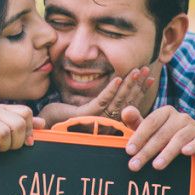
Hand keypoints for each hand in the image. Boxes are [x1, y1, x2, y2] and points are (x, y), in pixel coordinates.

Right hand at [0, 104, 43, 170]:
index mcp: (0, 109)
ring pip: (4, 133)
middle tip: (11, 148)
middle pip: (17, 123)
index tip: (25, 141)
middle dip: (18, 141)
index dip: (29, 129)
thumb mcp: (5, 134)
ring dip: (5, 147)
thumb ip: (23, 127)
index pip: (25, 112)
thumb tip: (42, 123)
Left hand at [38, 66, 154, 126]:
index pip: (129, 105)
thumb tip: (113, 87)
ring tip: (137, 70)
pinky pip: (101, 101)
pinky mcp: (86, 116)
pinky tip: (118, 78)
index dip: (140, 91)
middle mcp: (105, 124)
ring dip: (129, 84)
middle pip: (127, 102)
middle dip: (138, 85)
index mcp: (107, 122)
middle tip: (146, 69)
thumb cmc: (63, 117)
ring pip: (118, 101)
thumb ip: (99, 101)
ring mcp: (97, 121)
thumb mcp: (84, 106)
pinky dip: (110, 89)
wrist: (45, 125)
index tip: (149, 78)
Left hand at [121, 105, 194, 192]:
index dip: (139, 137)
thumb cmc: (164, 144)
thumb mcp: (149, 135)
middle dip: (147, 151)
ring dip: (167, 153)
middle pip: (162, 133)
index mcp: (166, 112)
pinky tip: (185, 153)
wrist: (189, 161)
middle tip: (135, 165)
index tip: (128, 151)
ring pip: (179, 138)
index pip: (150, 122)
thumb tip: (126, 111)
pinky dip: (193, 146)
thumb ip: (136, 123)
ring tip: (156, 166)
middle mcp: (181, 117)